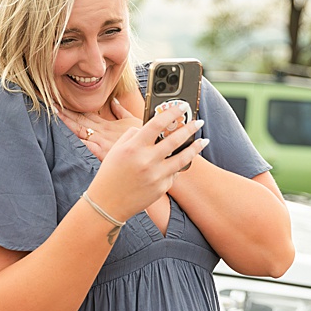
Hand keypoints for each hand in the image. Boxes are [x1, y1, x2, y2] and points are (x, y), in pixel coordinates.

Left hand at [58, 96, 141, 161]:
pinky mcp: (105, 153)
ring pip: (81, 131)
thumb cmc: (142, 139)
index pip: (84, 114)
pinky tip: (71, 136)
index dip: (71, 108)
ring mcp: (101, 143)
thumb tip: (114, 101)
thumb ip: (120, 111)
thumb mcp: (131, 122)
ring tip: (56, 112)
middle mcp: (101, 133)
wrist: (153, 152)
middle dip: (65, 112)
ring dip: (68, 122)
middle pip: (78, 121)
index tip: (58, 101)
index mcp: (105, 125)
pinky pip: (90, 147)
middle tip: (51, 102)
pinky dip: (81, 141)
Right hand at [86, 107, 207, 221]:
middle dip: (190, 128)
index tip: (182, 106)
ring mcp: (156, 175)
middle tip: (199, 121)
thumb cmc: (110, 174)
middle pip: (175, 139)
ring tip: (203, 140)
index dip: (172, 112)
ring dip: (195, 147)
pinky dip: (176, 166)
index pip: (157, 123)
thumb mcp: (116, 150)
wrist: (107, 203)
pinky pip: (174, 173)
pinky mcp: (162, 188)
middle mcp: (146, 160)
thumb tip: (150, 127)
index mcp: (133, 147)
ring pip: (183, 157)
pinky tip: (178, 163)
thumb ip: (132, 135)